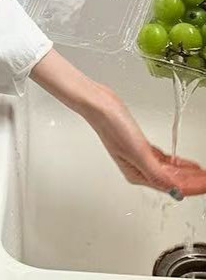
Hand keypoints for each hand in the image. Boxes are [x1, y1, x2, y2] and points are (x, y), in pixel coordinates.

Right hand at [84, 83, 205, 196]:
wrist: (101, 106)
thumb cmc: (112, 127)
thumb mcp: (138, 152)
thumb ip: (157, 173)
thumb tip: (174, 191)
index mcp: (137, 174)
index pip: (171, 185)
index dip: (192, 186)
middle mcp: (139, 168)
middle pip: (171, 179)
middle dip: (192, 181)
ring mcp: (140, 156)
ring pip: (168, 170)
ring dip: (186, 173)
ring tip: (201, 175)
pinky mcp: (140, 144)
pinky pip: (163, 159)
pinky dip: (176, 162)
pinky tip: (182, 163)